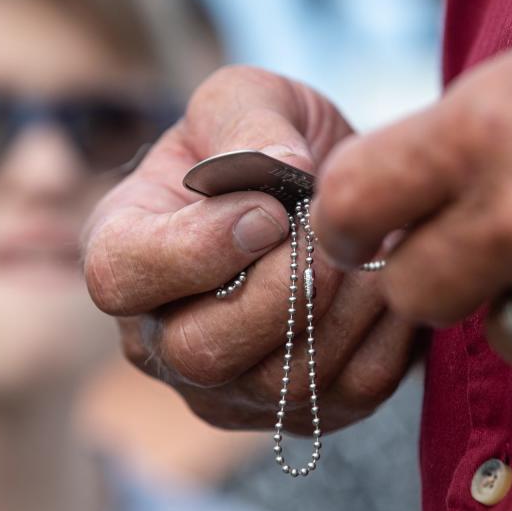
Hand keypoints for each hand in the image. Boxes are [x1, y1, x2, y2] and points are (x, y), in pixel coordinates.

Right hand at [83, 65, 416, 431]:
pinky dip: (384, 332)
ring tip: (372, 244)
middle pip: (200, 353)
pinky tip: (389, 277)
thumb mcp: (247, 99)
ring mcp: (228, 388)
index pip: (121, 278)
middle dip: (284, 289)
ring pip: (283, 383)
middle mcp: (160, 337)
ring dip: (345, 306)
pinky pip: (349, 392)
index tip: (271, 208)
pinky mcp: (298, 412)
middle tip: (331, 232)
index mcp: (123, 251)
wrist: (326, 191)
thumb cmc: (268, 140)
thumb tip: (282, 170)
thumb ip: (248, 122)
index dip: (199, 247)